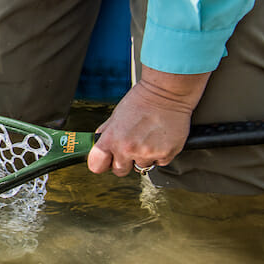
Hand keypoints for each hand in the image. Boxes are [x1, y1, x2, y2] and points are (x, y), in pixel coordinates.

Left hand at [88, 67, 210, 176]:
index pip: (97, 166)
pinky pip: (158, 163)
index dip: (102, 163)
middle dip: (123, 161)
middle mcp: (128, 149)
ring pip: (140, 167)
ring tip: (147, 138)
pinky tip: (158, 139)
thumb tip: (97, 147)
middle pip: (119, 171)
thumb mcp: (115, 116)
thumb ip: (106, 134)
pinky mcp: (166, 154)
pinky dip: (158, 154)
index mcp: (112, 139)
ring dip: (143, 157)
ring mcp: (147, 153)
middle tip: (131, 146)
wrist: (166, 93)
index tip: (106, 160)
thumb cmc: (140, 101)